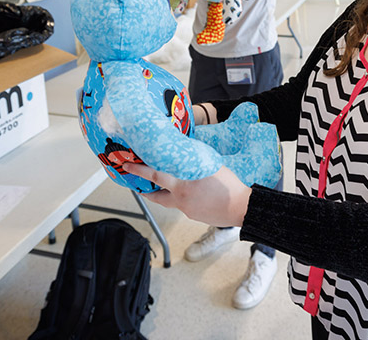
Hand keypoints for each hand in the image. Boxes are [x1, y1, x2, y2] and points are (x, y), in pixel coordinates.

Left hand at [123, 163, 250, 227]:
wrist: (241, 208)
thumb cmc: (228, 185)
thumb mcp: (209, 165)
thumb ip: (194, 160)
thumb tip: (184, 151)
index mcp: (182, 184)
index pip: (154, 176)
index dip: (139, 171)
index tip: (127, 167)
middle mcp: (181, 199)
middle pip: (156, 196)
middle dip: (145, 191)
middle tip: (138, 185)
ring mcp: (187, 210)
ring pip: (171, 201)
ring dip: (166, 194)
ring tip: (169, 187)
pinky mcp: (194, 216)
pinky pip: (184, 206)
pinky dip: (184, 199)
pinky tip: (194, 194)